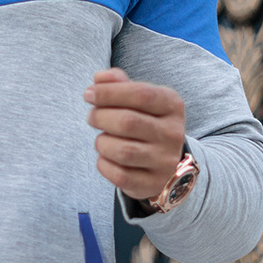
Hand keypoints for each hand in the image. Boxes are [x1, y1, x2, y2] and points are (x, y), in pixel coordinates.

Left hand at [84, 68, 185, 200]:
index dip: (109, 92)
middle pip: (128, 122)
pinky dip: (104, 164)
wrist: (167, 163)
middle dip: (100, 117)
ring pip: (122, 151)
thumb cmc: (145, 122)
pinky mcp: (153, 184)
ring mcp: (165, 161)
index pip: (141, 94)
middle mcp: (173, 134)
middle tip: (92, 117)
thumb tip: (99, 78)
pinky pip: (119, 175)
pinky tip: (106, 157)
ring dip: (102, 142)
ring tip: (102, 138)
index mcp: (172, 106)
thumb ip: (119, 84)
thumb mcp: (140, 98)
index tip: (89, 93)